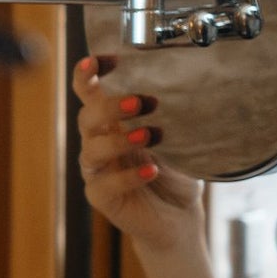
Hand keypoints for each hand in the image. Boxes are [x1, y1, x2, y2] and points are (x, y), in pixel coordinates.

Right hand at [72, 54, 201, 254]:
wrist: (180, 217)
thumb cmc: (176, 173)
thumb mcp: (179, 138)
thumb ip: (172, 117)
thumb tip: (189, 87)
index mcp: (112, 123)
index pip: (89, 92)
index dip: (88, 74)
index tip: (104, 60)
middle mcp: (99, 143)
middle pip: (87, 118)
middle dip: (110, 106)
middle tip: (142, 102)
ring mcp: (98, 171)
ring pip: (92, 150)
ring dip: (119, 140)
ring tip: (150, 136)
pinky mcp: (102, 197)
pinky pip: (106, 185)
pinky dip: (129, 176)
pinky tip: (153, 171)